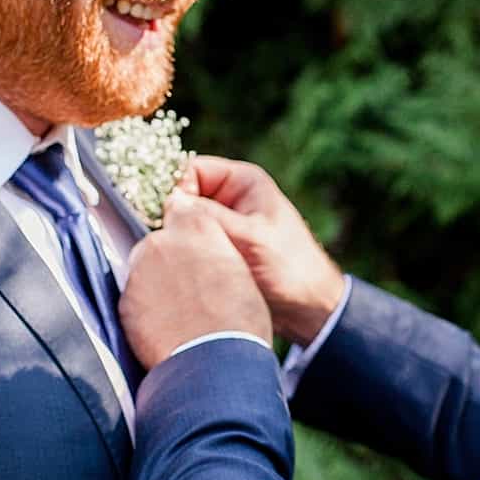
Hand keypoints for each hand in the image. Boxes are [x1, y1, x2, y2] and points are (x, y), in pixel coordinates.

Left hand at [119, 195, 272, 369]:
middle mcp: (162, 241)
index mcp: (198, 227)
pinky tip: (167, 328)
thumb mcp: (242, 272)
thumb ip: (216, 251)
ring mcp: (139, 271)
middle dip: (169, 262)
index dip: (188, 233)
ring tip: (180, 314)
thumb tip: (206, 254)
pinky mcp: (125, 302)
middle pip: (158, 243)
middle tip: (190, 291)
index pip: (182, 210)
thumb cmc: (240, 322)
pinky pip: (134, 300)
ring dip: (156, 286)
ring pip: (144, 272)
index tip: (193, 250)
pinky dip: (146, 312)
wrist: (216, 362)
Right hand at [187, 154, 347, 343]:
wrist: (309, 308)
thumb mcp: (250, 238)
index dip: (176, 191)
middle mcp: (230, 199)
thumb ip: (210, 217)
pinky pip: (192, 246)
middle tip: (174, 243)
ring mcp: (224, 226)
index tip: (173, 218)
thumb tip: (171, 202)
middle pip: (184, 198)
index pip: (191, 170)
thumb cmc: (290, 268)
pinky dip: (186, 256)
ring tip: (181, 261)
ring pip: (186, 225)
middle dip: (176, 218)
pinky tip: (185, 273)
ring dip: (180, 240)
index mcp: (242, 182)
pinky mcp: (220, 251)